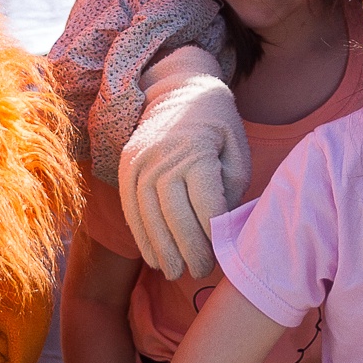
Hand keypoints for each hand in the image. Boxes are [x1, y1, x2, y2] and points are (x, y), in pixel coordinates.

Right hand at [119, 48, 251, 279]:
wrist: (177, 90)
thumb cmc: (218, 127)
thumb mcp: (236, 152)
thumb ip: (231, 190)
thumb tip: (221, 232)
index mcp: (197, 152)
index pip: (205, 204)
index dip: (213, 236)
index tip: (221, 257)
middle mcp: (163, 157)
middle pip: (175, 215)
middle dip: (188, 250)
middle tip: (200, 273)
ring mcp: (140, 162)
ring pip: (149, 216)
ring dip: (162, 250)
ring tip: (175, 273)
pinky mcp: (126, 168)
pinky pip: (131, 209)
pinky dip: (142, 237)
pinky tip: (154, 258)